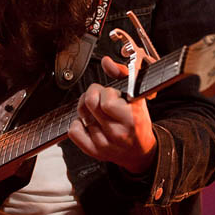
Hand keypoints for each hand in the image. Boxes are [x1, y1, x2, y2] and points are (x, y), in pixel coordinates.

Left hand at [67, 56, 156, 173]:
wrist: (141, 152)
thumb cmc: (138, 122)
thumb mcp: (138, 97)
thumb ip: (123, 75)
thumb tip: (106, 62)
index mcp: (131, 118)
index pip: (107, 100)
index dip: (106, 92)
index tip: (112, 94)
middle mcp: (117, 133)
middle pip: (90, 103)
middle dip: (92, 94)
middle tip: (99, 97)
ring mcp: (104, 144)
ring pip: (80, 115)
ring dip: (85, 108)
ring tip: (95, 110)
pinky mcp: (94, 151)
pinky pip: (73, 131)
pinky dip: (78, 124)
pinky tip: (89, 123)